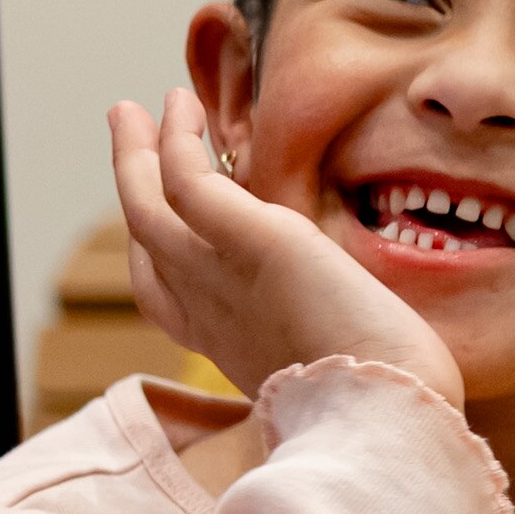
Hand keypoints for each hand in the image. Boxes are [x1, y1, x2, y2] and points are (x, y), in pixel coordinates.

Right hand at [108, 89, 463, 406]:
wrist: (386, 410)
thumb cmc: (381, 398)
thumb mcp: (332, 362)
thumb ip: (315, 336)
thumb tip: (347, 328)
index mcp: (226, 344)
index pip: (166, 294)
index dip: (152, 249)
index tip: (159, 208)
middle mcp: (206, 311)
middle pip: (144, 241)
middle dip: (130, 185)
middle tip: (128, 134)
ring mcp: (216, 274)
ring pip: (147, 203)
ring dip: (136, 151)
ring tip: (134, 107)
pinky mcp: (246, 239)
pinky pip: (186, 178)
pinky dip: (175, 138)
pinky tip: (180, 104)